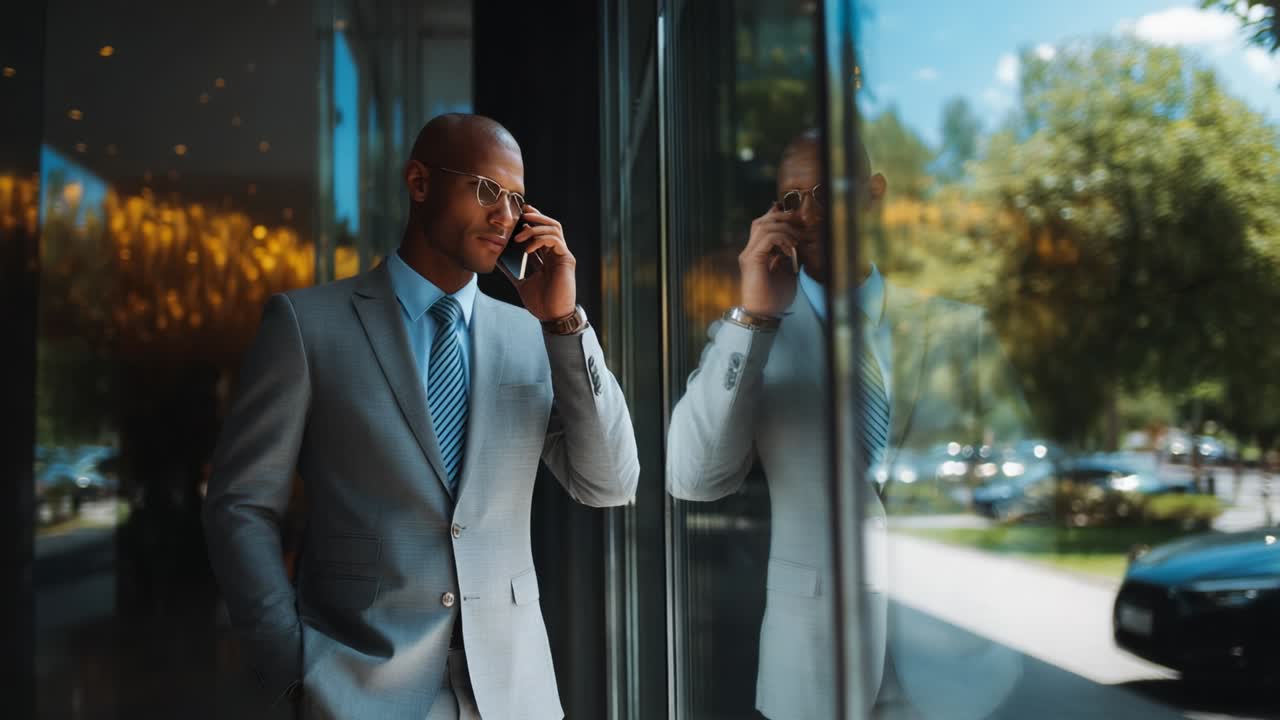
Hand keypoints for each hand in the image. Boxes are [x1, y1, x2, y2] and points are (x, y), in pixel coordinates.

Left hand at [509, 204, 577, 321]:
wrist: (552, 316)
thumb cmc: (541, 302)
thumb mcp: (521, 283)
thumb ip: (512, 271)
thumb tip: (498, 261)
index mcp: (547, 258)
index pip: (541, 233)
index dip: (531, 222)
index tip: (517, 216)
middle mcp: (556, 254)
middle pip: (550, 225)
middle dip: (536, 216)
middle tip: (520, 214)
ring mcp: (562, 255)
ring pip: (554, 228)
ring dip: (535, 227)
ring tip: (519, 234)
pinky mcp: (566, 259)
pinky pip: (555, 240)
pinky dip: (540, 240)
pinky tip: (527, 250)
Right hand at [739, 202, 800, 315]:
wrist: (764, 314)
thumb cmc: (775, 298)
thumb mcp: (787, 271)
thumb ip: (789, 256)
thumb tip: (798, 242)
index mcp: (757, 253)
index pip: (764, 226)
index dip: (779, 218)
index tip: (798, 222)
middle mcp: (750, 250)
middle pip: (761, 221)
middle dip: (782, 217)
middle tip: (799, 224)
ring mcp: (749, 254)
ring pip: (763, 225)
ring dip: (784, 228)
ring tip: (796, 239)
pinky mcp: (752, 259)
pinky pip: (768, 237)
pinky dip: (782, 238)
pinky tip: (790, 249)